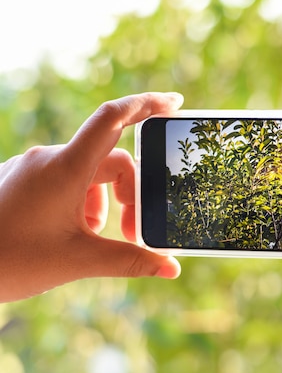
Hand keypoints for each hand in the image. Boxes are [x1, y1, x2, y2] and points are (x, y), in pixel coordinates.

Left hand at [0, 92, 183, 301]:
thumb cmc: (9, 262)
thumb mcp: (78, 261)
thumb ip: (130, 261)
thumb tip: (171, 268)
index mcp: (65, 168)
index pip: (112, 119)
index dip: (146, 105)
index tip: (174, 105)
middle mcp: (48, 160)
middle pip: (110, 160)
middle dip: (129, 194)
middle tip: (131, 233)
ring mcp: (32, 169)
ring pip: (88, 173)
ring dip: (104, 202)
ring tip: (96, 238)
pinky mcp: (21, 181)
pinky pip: (65, 181)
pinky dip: (82, 203)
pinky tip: (73, 233)